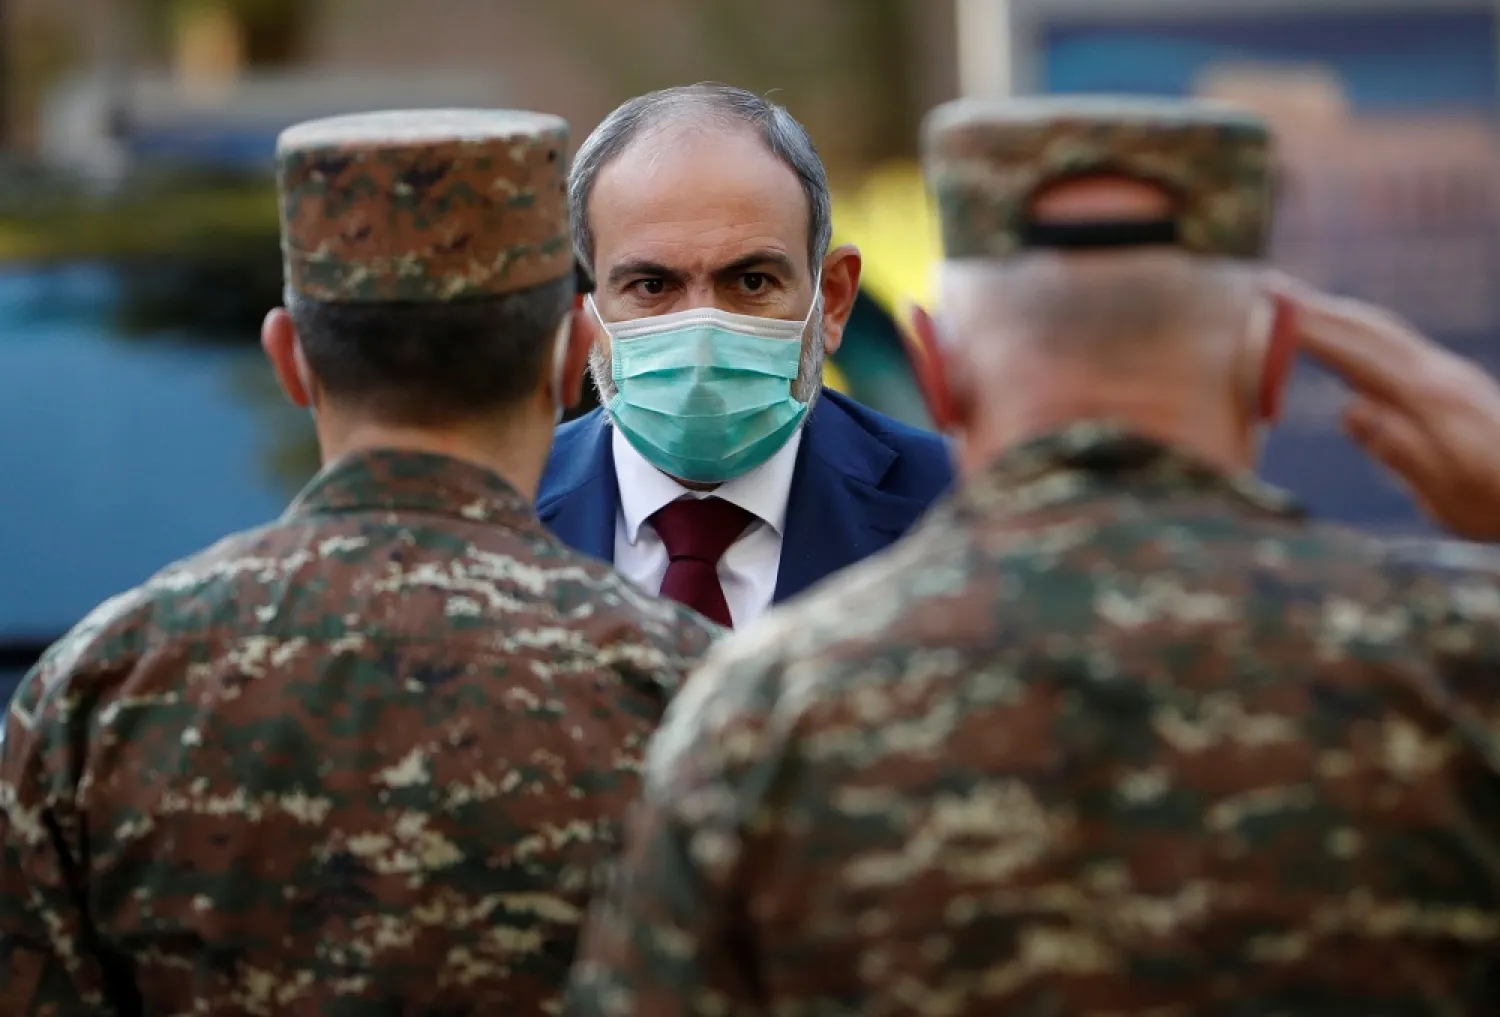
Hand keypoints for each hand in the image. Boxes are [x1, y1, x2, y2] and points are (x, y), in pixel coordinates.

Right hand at [1269, 273, 1499, 539]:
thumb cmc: (1497, 505)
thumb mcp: (1445, 496)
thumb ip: (1400, 450)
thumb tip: (1349, 410)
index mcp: (1430, 402)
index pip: (1358, 357)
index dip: (1313, 333)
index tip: (1271, 313)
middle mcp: (1439, 377)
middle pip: (1370, 331)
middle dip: (1320, 308)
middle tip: (1271, 287)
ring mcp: (1448, 376)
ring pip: (1385, 332)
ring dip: (1340, 313)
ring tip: (1298, 302)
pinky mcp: (1452, 384)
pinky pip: (1395, 345)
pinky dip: (1361, 330)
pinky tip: (1347, 335)